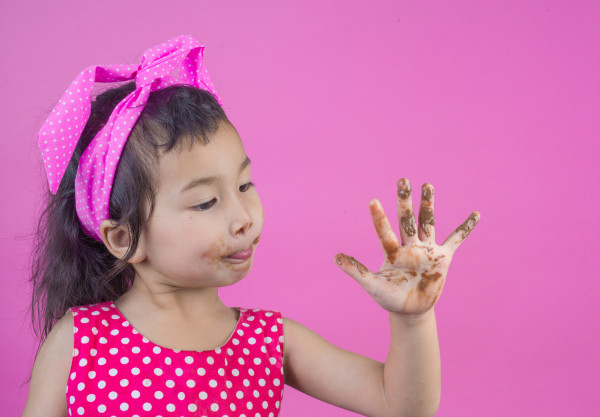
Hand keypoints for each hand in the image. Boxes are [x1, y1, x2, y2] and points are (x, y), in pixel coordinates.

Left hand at [335, 178, 479, 317]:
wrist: (410, 310)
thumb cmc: (389, 298)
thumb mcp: (372, 286)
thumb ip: (356, 271)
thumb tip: (334, 257)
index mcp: (392, 252)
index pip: (385, 232)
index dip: (379, 218)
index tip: (373, 201)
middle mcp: (409, 246)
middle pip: (407, 220)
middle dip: (405, 202)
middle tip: (402, 180)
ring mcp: (426, 250)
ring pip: (428, 223)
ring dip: (428, 205)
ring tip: (427, 185)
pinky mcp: (443, 258)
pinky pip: (456, 240)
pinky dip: (466, 228)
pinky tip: (476, 214)